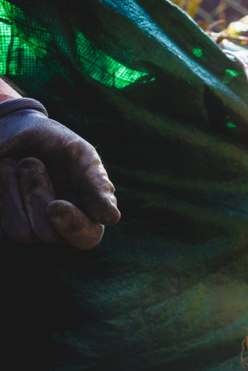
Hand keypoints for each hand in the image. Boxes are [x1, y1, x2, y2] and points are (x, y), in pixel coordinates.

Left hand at [0, 99, 119, 248]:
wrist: (13, 132)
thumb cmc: (54, 144)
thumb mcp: (80, 155)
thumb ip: (96, 184)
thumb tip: (112, 218)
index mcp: (87, 215)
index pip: (86, 238)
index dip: (73, 226)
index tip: (56, 206)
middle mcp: (59, 229)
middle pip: (49, 234)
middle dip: (37, 194)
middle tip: (32, 162)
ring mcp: (29, 230)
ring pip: (21, 233)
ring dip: (12, 192)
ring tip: (15, 167)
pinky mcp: (3, 228)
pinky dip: (0, 195)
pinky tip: (2, 177)